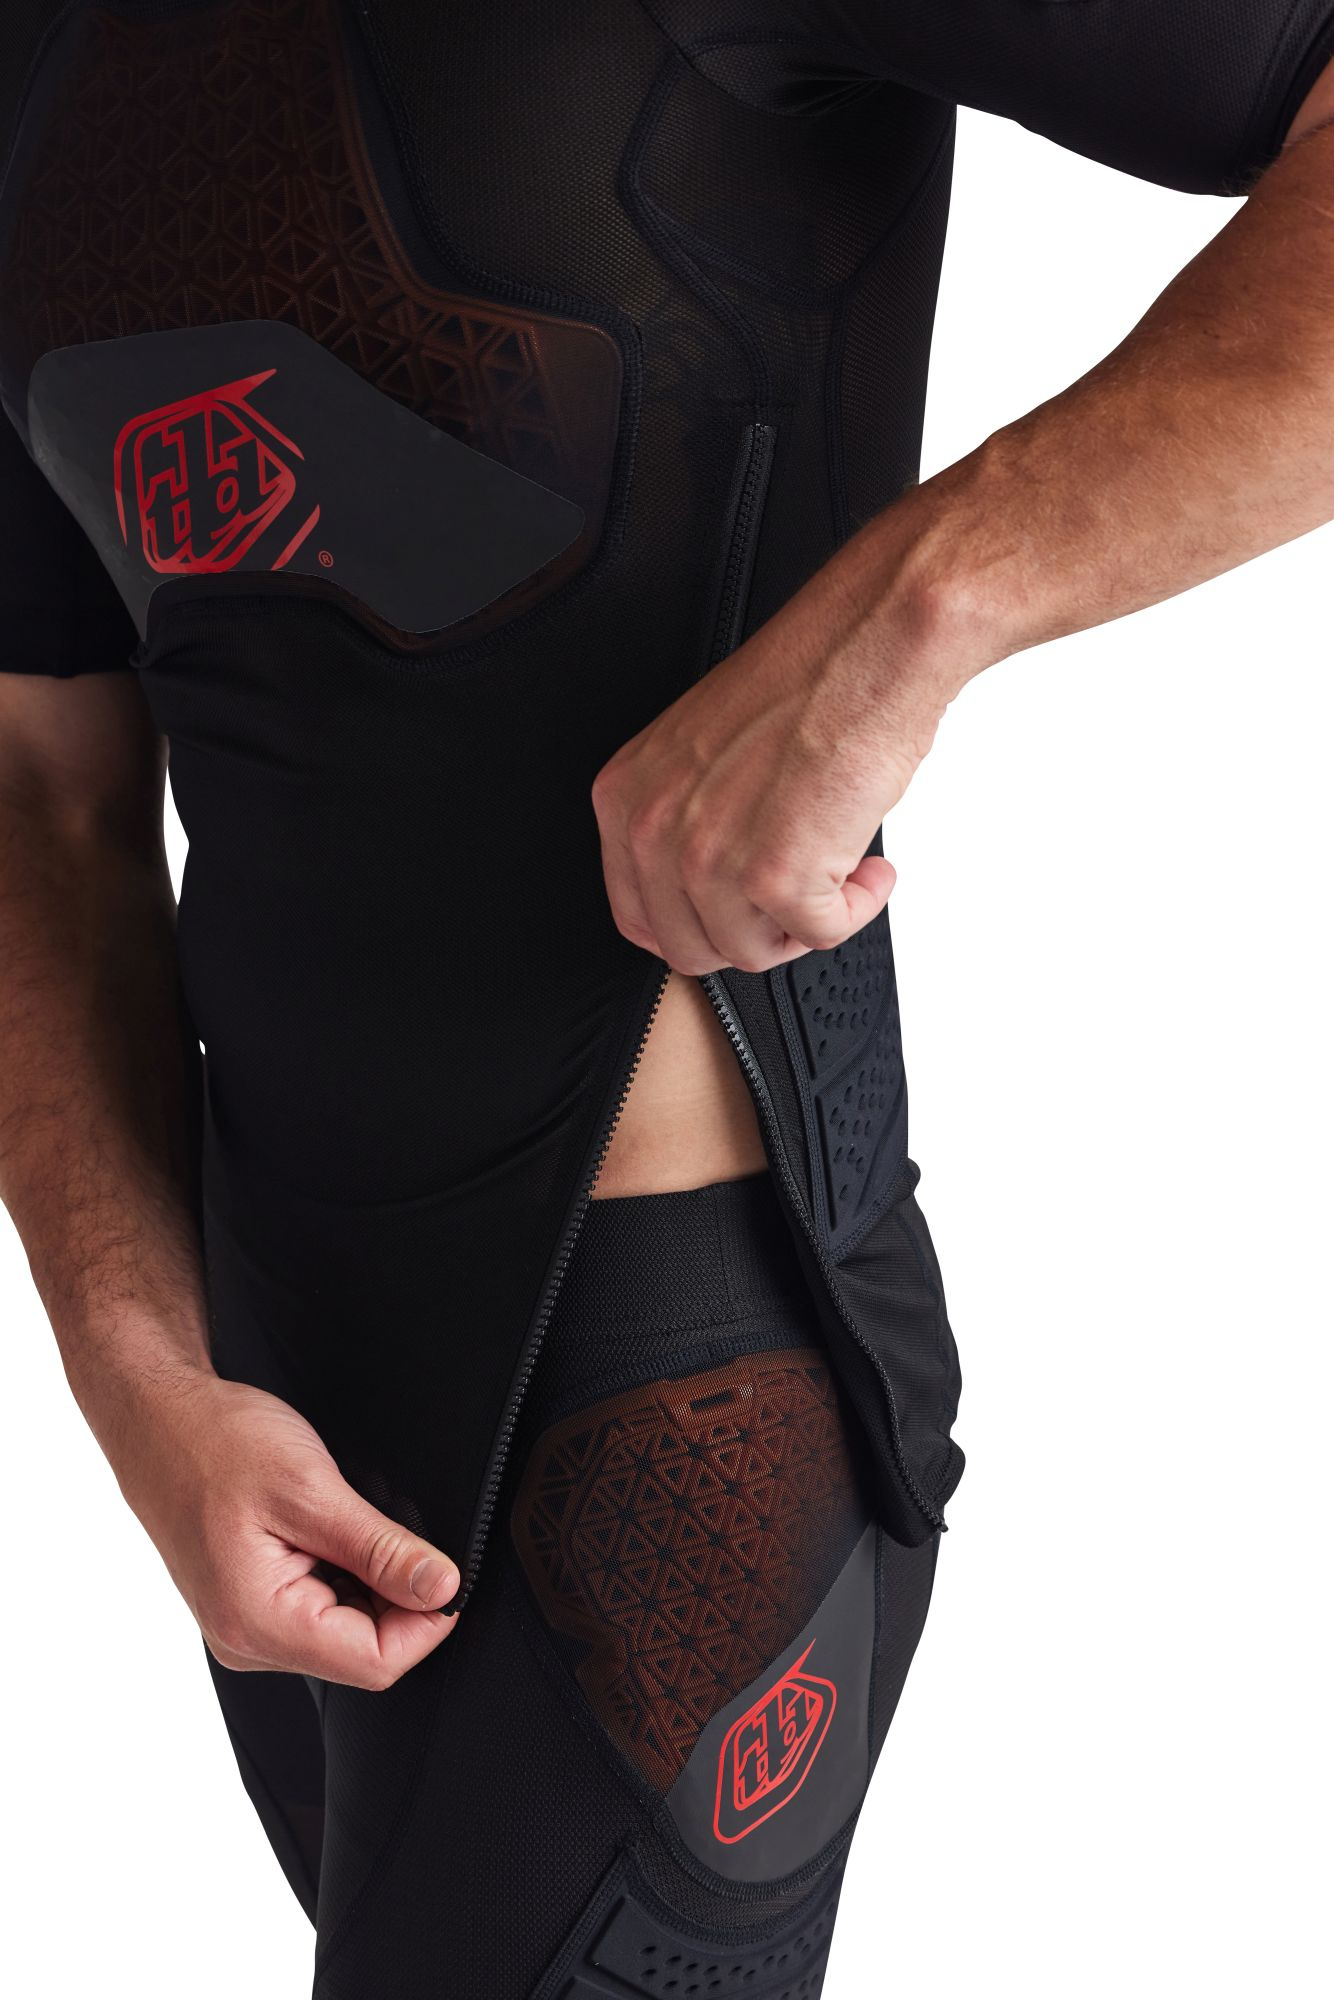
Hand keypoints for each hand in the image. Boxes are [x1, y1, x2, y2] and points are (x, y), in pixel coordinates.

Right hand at [116, 1370, 459, 1690]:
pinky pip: (317, 1612)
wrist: (159, 1420)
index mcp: (258, 1623)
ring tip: (342, 1524)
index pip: (375, 1664)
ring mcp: (244, 1627)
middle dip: (395, 1597)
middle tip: (388, 1531)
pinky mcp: (248, 1607)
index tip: (445, 1574)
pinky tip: (324, 1531)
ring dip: (367, 1583)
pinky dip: (340, 1575)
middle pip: (362, 1652)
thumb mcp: (311, 1489)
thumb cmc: (214, 1444)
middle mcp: (247, 1640)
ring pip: (343, 1632)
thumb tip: (440, 1588)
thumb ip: (381, 1550)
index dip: (425, 1621)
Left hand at [591, 537, 949, 975]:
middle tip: (796, 899)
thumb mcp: (702, 752)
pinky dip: (857, 909)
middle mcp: (656, 830)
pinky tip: (868, 869)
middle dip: (753, 932)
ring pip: (751, 951)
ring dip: (805, 922)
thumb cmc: (807, 681)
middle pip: (691, 946)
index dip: (698, 927)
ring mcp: (710, 858)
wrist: (869, 646)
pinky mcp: (775, 877)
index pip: (637, 916)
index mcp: (627, 797)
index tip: (738, 915)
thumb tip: (710, 887)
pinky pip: (818, 935)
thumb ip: (686, 820)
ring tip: (838, 873)